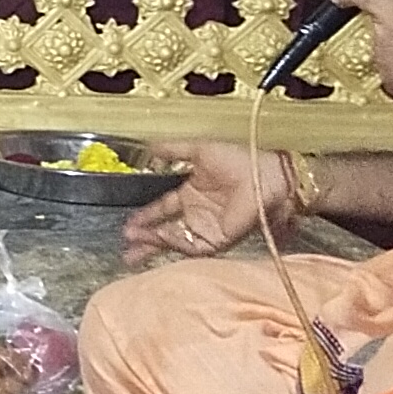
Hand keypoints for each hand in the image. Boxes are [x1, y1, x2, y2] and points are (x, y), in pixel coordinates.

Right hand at [121, 139, 278, 266]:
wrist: (266, 175)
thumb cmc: (240, 159)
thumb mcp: (199, 150)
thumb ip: (172, 149)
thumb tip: (149, 148)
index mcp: (192, 194)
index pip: (163, 209)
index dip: (146, 216)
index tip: (129, 223)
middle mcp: (198, 214)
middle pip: (165, 230)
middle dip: (145, 238)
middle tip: (126, 245)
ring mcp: (207, 228)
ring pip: (175, 240)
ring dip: (154, 243)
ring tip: (134, 245)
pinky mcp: (218, 239)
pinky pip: (192, 246)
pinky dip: (174, 243)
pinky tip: (159, 238)